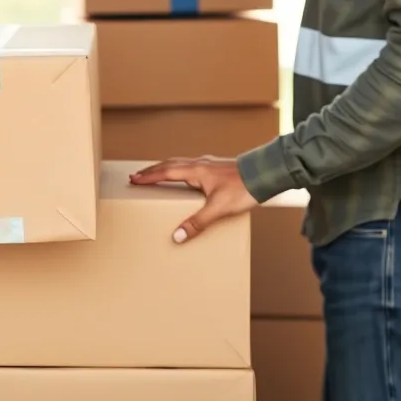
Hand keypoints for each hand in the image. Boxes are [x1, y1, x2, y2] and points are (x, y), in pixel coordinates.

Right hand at [129, 156, 257, 242]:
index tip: (134, 179)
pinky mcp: (217, 168)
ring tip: (156, 176)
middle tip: (138, 176)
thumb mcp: (218, 209)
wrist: (266, 175)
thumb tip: (177, 236)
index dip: (148, 176)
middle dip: (152, 171)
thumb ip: (197, 223)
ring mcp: (209, 164)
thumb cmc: (243, 189)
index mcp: (195, 170)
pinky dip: (179, 171)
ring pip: (180, 164)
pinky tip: (185, 179)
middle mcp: (200, 164)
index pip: (165, 172)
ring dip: (165, 169)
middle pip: (169, 164)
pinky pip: (191, 167)